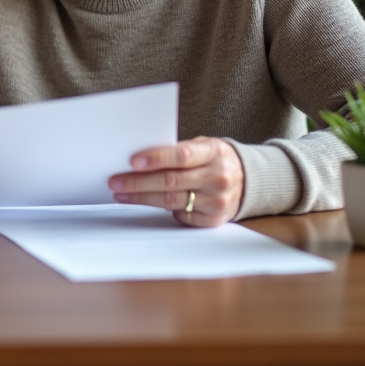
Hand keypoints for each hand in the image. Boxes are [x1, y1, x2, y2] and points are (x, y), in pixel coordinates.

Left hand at [108, 136, 244, 226]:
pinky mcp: (213, 219)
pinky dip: (162, 209)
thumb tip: (140, 158)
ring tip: (121, 193)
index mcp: (214, 153)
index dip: (156, 158)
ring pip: (171, 200)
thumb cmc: (215, 159)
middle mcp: (218, 177)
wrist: (249, 180)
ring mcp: (217, 201)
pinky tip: (146, 203)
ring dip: (142, 198)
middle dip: (139, 182)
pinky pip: (181, 215)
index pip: (182, 156)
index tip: (133, 161)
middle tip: (115, 181)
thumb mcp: (204, 146)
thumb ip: (179, 151)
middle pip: (171, 181)